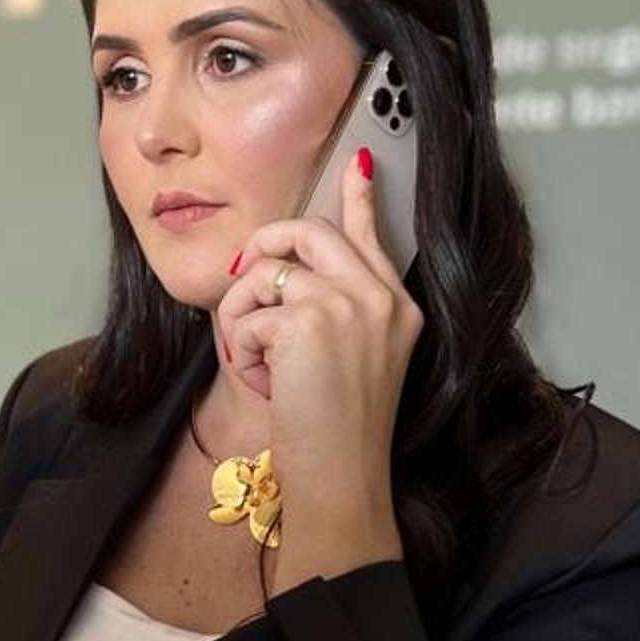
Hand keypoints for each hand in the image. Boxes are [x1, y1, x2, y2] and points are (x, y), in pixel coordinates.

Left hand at [215, 146, 422, 568]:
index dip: (359, 196)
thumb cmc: (340, 434)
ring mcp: (348, 305)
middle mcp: (380, 298)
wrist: (344, 480)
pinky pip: (246, 312)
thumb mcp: (355, 362)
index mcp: (399, 307)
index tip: (357, 160)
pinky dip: (240, 349)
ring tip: (261, 364)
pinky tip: (265, 384)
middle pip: (306, 231)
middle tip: (244, 281)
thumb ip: (337, 310)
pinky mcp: (308, 322)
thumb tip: (287, 274)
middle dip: (262, 251)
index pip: (373, 234)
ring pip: (264, 272)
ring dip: (242, 318)